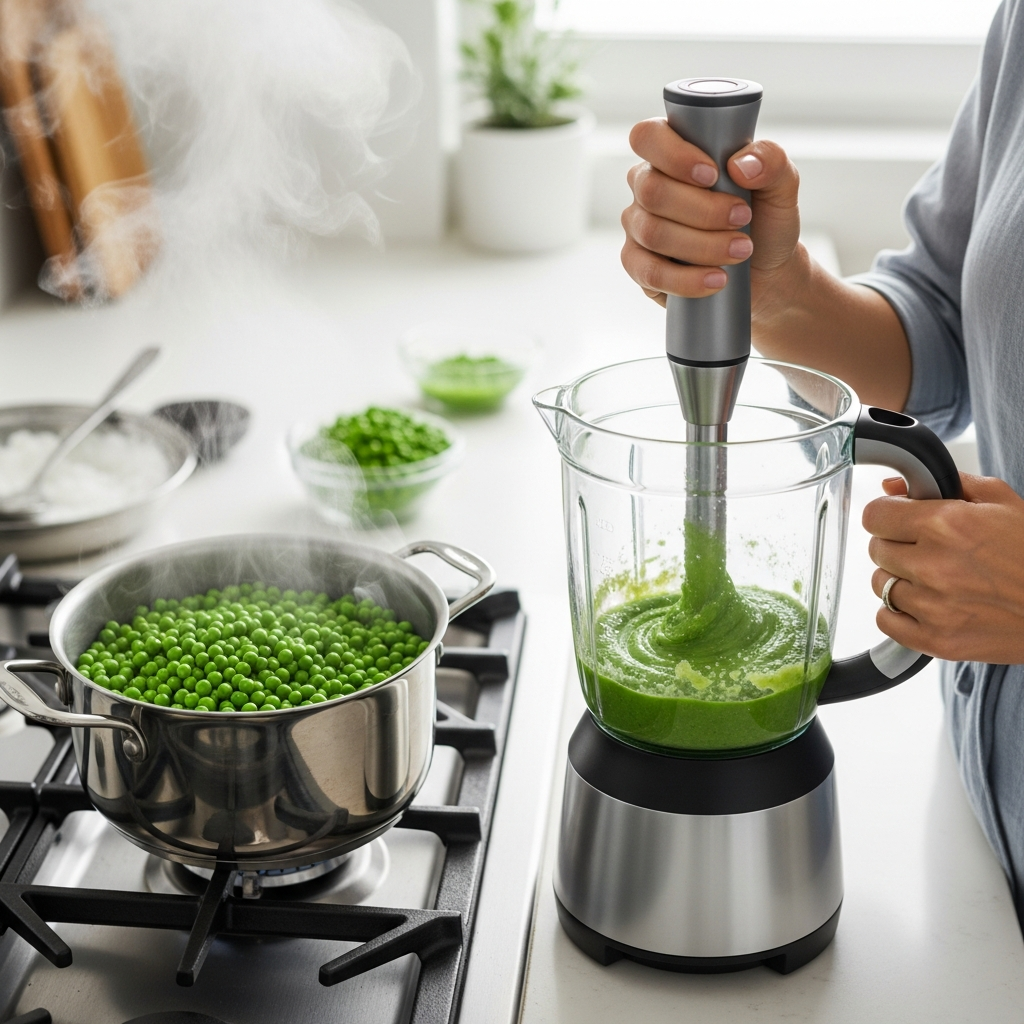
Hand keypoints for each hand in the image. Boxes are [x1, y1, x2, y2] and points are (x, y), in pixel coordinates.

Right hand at [620, 118, 802, 316]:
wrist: (766, 271)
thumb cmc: (765, 220)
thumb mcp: (781, 185)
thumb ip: (771, 161)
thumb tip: (740, 164)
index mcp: (671, 154)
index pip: (648, 137)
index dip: (674, 155)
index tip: (713, 175)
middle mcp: (646, 188)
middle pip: (652, 191)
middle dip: (703, 209)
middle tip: (742, 218)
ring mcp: (639, 228)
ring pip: (653, 233)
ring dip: (702, 245)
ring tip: (741, 250)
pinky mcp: (639, 267)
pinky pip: (649, 273)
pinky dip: (686, 279)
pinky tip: (716, 279)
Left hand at [864, 473, 1023, 663]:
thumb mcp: (1002, 503)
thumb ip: (946, 485)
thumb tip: (894, 485)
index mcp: (947, 525)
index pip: (875, 515)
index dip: (886, 514)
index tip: (898, 519)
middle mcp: (934, 565)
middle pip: (877, 549)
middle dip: (896, 545)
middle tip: (925, 549)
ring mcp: (932, 606)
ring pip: (879, 585)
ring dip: (898, 579)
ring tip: (932, 578)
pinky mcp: (935, 640)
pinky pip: (885, 619)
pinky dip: (897, 613)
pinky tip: (925, 604)